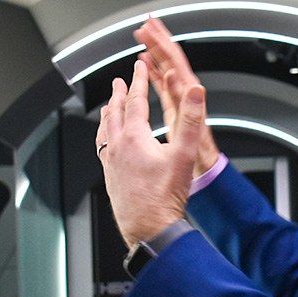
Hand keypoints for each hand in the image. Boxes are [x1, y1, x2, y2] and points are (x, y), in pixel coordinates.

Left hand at [96, 59, 205, 247]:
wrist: (149, 228)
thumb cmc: (165, 197)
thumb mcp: (184, 155)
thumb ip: (190, 120)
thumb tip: (195, 92)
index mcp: (135, 138)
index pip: (135, 101)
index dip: (137, 81)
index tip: (137, 68)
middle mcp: (118, 147)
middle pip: (115, 112)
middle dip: (118, 94)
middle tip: (119, 81)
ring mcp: (110, 163)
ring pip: (105, 129)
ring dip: (108, 113)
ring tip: (108, 106)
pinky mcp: (110, 177)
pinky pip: (102, 147)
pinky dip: (104, 135)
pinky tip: (108, 142)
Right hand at [135, 17, 220, 174]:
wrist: (203, 164)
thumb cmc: (198, 150)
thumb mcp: (189, 126)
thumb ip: (183, 101)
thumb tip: (177, 77)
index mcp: (188, 92)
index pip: (173, 59)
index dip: (161, 41)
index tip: (150, 27)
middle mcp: (185, 90)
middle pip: (170, 57)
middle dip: (158, 39)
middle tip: (145, 23)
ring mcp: (180, 96)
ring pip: (165, 66)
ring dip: (154, 50)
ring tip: (143, 37)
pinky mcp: (175, 104)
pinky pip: (161, 81)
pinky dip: (152, 70)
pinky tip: (144, 64)